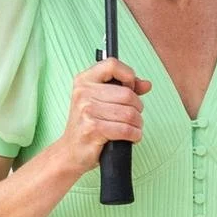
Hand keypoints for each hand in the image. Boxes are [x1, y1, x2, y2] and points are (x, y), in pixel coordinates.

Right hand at [58, 57, 150, 179]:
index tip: (131, 87)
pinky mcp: (93, 129)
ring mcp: (87, 111)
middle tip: (133, 116)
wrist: (70, 151)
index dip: (128, 75)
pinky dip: (134, 135)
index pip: (112, 64)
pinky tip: (132, 137)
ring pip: (129, 113)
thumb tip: (146, 84)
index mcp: (84, 80)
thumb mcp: (101, 101)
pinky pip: (126, 129)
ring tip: (133, 128)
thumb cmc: (88, 125)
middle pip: (127, 94)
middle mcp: (83, 93)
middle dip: (137, 108)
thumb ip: (124, 88)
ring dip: (137, 124)